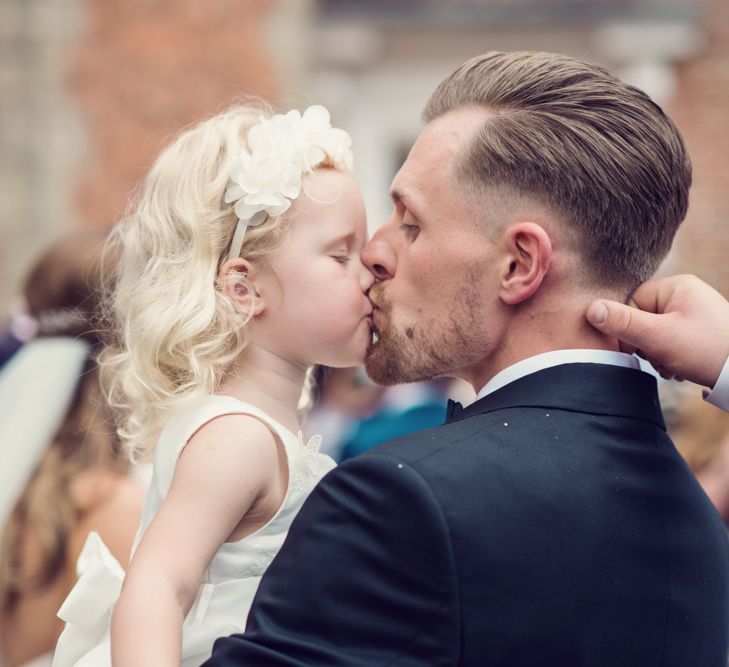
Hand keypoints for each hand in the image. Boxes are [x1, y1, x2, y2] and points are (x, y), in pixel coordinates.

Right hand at [586, 274, 728, 387]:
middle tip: (660, 359)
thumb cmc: (707, 351)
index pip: (632, 302)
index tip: (636, 349)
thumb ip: (624, 323)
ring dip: (656, 354)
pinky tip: (678, 369)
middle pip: (642, 318)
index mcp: (677, 286)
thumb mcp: (660, 337)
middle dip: (645, 344)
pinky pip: (669, 340)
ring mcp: (693, 312)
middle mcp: (685, 294)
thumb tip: (590, 309)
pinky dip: (669, 357)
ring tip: (672, 366)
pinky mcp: (697, 330)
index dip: (627, 328)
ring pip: (654, 332)